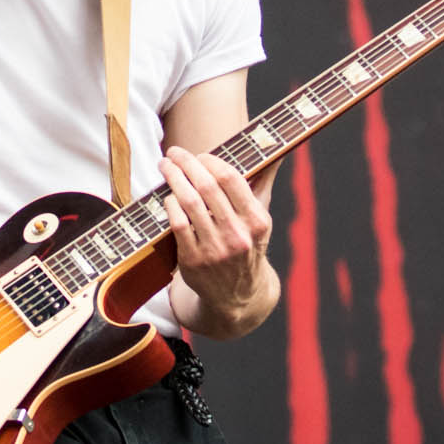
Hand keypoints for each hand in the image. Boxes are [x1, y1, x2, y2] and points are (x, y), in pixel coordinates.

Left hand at [160, 144, 273, 323]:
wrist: (238, 296)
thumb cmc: (247, 245)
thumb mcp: (260, 219)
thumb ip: (264, 182)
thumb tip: (277, 147)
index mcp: (257, 221)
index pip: (232, 178)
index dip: (211, 160)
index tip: (199, 154)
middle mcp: (238, 235)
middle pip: (207, 187)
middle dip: (186, 163)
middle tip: (174, 152)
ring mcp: (215, 250)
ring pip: (189, 203)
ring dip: (173, 178)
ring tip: (165, 166)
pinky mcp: (193, 262)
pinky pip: (177, 224)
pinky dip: (170, 205)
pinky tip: (168, 196)